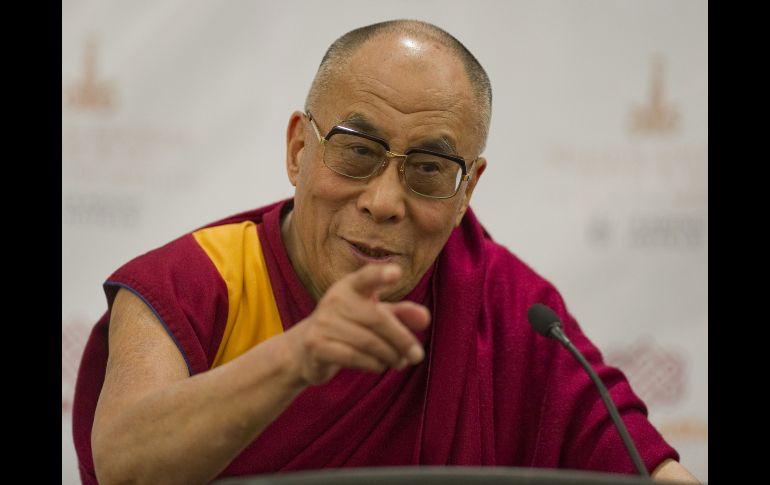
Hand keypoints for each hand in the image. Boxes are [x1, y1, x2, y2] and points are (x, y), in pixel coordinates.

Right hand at [284, 264, 430, 385]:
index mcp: (351, 286)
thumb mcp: (376, 315)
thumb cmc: (350, 326)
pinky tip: (379, 366)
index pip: (367, 277)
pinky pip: (353, 357)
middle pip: (377, 319)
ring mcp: (323, 322)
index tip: (396, 273)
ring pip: (367, 342)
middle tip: (417, 356)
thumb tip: (425, 318)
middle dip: (401, 340)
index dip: (380, 274)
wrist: (307, 347)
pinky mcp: (316, 345)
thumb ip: (401, 314)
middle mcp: (335, 299)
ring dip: (389, 355)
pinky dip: (372, 364)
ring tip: (399, 362)